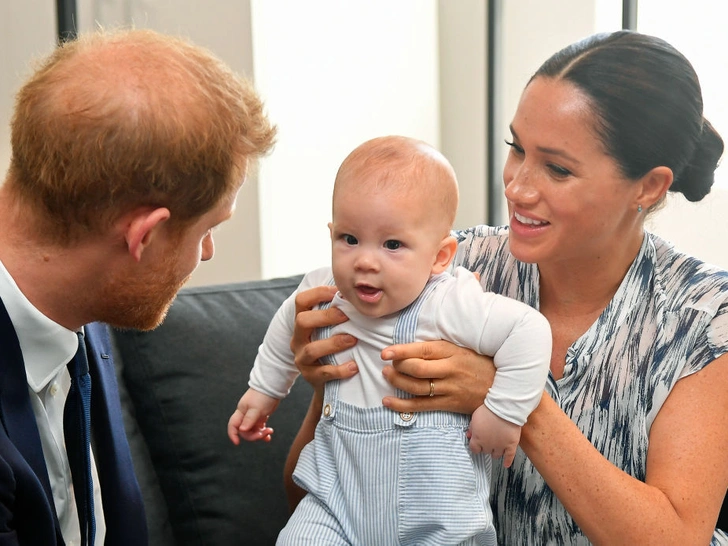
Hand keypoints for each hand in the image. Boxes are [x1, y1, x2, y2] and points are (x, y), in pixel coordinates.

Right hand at [227, 389, 278, 444]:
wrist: (272, 387)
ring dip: (260, 434)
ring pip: (253, 431)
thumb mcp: (256, 408)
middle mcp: (245, 415)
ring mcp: (253, 417)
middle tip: (264, 433)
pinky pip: (260, 428)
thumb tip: (242, 430)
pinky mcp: (260, 417)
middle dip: (253, 435)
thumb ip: (249, 420)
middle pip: (245, 431)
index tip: (237, 443)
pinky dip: (263, 432)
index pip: (233, 425)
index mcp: (241, 412)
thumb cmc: (263, 396)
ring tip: (269, 431)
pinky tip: (269, 435)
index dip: (233, 434)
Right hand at [291, 285, 358, 393]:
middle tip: (347, 315)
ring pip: (311, 349)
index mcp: (302, 323)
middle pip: (302, 321)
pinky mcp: (310, 377)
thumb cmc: (333, 348)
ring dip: (334, 343)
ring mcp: (302, 358)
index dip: (317, 293)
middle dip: (325, 316)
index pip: (301, 301)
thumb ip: (338, 311)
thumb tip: (359, 290)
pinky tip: (354, 366)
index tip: (338, 291)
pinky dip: (340, 370)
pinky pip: (323, 373)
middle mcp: (298, 339)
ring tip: (353, 340)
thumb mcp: (330, 328)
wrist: (327, 383)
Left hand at [380, 340, 494, 413]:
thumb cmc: (479, 364)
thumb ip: (440, 348)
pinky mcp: (449, 404)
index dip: (401, 351)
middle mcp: (450, 370)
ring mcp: (450, 389)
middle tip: (387, 365)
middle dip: (397, 367)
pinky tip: (388, 402)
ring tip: (386, 376)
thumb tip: (412, 346)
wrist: (503, 387)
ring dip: (397, 382)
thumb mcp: (462, 349)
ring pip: (416, 387)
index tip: (385, 352)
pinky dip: (402, 405)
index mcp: (452, 352)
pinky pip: (421, 406)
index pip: (422, 350)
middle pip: (417, 369)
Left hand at [468, 405, 520, 467]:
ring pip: (496, 455)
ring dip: (495, 452)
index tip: (478, 445)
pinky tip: (506, 464)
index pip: (474, 449)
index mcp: (478, 439)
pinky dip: (508, 461)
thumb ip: (471, 428)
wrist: (504, 408)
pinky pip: (509, 456)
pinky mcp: (511, 445)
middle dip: (486, 447)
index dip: (476, 447)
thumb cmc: (489, 411)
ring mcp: (500, 446)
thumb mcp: (475, 417)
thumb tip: (469, 435)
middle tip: (489, 441)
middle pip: (486, 451)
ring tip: (497, 448)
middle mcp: (488, 445)